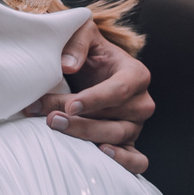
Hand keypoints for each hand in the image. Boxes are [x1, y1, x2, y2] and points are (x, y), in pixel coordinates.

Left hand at [25, 19, 152, 175]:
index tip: (70, 105)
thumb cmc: (88, 49)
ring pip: (119, 137)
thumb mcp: (83, 33)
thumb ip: (77, 44)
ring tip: (60, 129)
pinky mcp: (128, 141)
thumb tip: (67, 66)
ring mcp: (136, 124)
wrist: (90, 66)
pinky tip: (101, 155)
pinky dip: (124, 162)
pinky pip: (136, 160)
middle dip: (82, 121)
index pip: (119, 90)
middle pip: (115, 117)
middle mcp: (141, 102)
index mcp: (136, 74)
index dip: (95, 99)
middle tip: (52, 119)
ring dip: (88, 137)